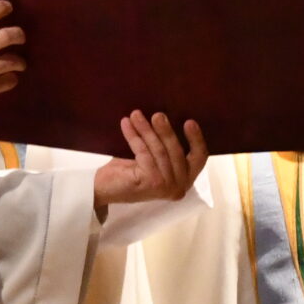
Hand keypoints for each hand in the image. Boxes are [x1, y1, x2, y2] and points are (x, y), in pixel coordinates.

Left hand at [90, 112, 207, 215]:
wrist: (104, 188)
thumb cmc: (129, 171)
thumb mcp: (153, 157)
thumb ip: (165, 144)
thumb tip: (166, 115)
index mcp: (185, 180)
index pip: (199, 158)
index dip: (197, 139)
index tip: (189, 121)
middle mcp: (180, 187)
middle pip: (176, 152)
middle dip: (165, 130)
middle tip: (157, 114)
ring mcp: (166, 187)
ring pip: (159, 150)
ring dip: (146, 130)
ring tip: (136, 115)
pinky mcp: (152, 182)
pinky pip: (144, 152)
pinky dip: (134, 136)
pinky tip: (127, 124)